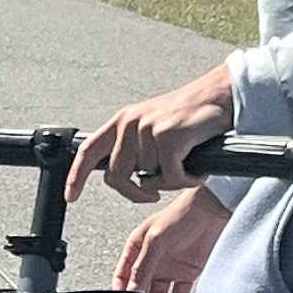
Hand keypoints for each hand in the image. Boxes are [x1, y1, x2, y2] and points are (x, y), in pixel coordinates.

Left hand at [68, 62, 236, 202]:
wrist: (222, 95)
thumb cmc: (192, 117)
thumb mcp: (153, 128)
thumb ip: (135, 149)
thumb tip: (125, 179)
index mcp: (123, 121)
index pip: (88, 150)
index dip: (76, 176)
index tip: (71, 196)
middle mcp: (130, 123)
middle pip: (117, 177)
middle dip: (135, 193)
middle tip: (153, 194)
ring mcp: (148, 129)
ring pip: (149, 179)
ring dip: (171, 181)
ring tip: (187, 164)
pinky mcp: (168, 137)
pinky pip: (172, 177)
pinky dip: (188, 180)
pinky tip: (197, 168)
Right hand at [115, 186, 232, 292]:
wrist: (214, 211)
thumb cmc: (182, 214)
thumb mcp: (156, 239)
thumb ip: (144, 266)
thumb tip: (133, 290)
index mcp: (137, 248)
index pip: (123, 275)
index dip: (123, 291)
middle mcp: (151, 260)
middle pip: (141, 289)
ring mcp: (169, 268)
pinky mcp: (186, 274)